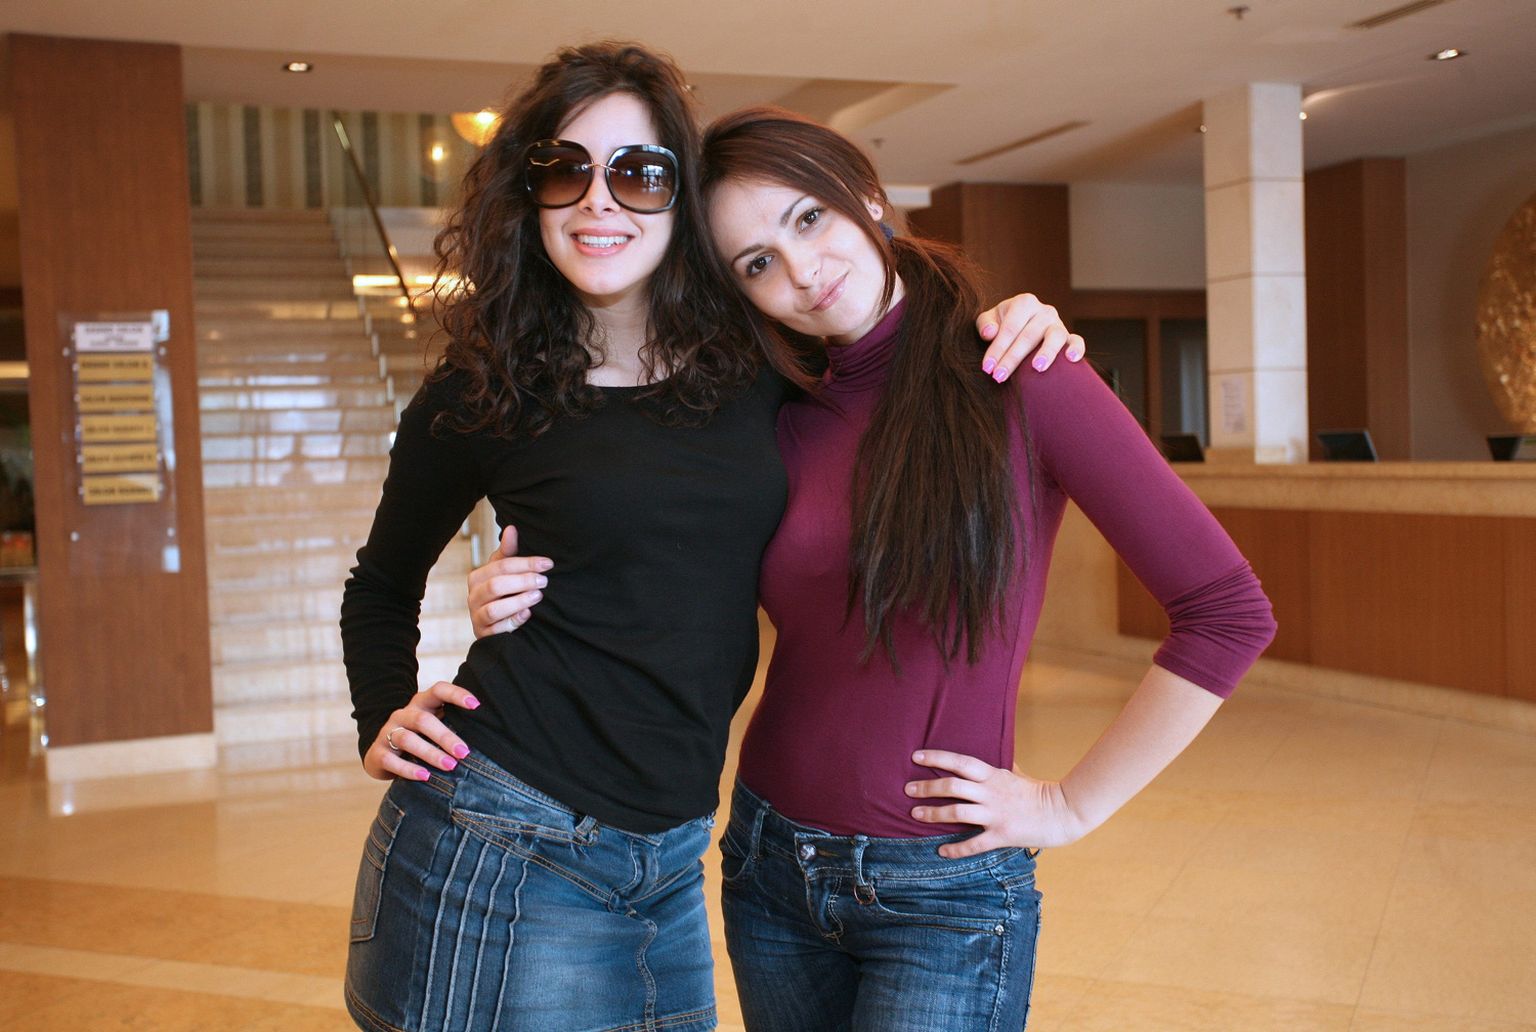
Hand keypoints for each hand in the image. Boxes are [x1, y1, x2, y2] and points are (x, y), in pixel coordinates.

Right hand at [363, 681, 480, 781]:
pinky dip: (409, 769)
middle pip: (423, 720)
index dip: (456, 694)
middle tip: (464, 752)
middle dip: (445, 736)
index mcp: (421, 703)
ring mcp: (387, 732)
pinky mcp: (377, 752)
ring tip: (450, 766)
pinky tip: (425, 777)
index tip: (476, 705)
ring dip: (430, 753)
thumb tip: (488, 733)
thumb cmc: (420, 739)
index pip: (438, 690)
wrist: (382, 754)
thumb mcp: (435, 726)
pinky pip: (391, 759)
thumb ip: (453, 724)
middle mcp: (403, 714)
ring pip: (407, 739)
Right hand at [468, 525, 551, 637]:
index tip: (548, 563)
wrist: (498, 623)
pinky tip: (528, 615)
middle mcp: (473, 597)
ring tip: (538, 596)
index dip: (526, 563)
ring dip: (518, 601)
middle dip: (522, 582)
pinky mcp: (484, 635)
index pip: (501, 566)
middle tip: (544, 581)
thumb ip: (509, 552)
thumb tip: (512, 528)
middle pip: (495, 586)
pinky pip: (496, 630)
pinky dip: (512, 622)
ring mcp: (477, 617)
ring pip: (494, 609)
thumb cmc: (504, 591)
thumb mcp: (505, 571)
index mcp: (477, 577)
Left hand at [906, 748, 1089, 856]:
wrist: (1064, 812)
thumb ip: (1003, 768)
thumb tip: (998, 756)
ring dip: (934, 813)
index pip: (961, 762)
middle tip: (908, 789)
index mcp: (994, 775)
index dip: (937, 758)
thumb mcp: (1019, 774)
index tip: (916, 757)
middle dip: (928, 787)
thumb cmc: (1040, 792)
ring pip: (958, 812)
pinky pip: (974, 843)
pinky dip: (956, 848)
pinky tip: (942, 851)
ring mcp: (996, 814)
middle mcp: (991, 793)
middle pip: (953, 786)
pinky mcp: (1002, 834)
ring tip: (915, 814)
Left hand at [976, 293, 1083, 382]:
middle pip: (1029, 335)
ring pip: (1055, 336)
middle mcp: (1044, 311)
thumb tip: (989, 333)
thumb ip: (985, 324)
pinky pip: (1077, 341)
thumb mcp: (989, 319)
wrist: (1019, 326)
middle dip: (1013, 358)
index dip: (997, 348)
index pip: (1009, 328)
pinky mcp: (1069, 337)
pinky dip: (1076, 348)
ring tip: (1037, 368)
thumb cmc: (1001, 324)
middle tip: (1000, 377)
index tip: (987, 368)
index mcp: (1024, 302)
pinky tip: (1071, 359)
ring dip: (1047, 352)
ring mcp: (1058, 323)